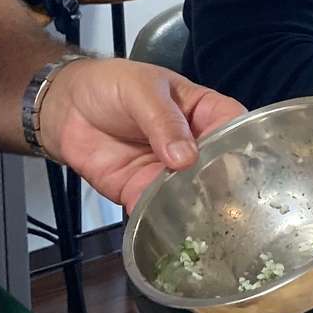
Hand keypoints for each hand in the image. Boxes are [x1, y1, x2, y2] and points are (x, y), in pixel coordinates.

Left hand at [42, 57, 244, 209]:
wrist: (65, 107)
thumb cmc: (111, 85)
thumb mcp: (141, 90)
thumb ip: (163, 120)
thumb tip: (185, 158)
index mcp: (203, 112)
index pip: (233, 127)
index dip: (244, 144)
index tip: (246, 165)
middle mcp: (193, 146)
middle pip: (218, 168)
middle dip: (223, 185)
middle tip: (227, 203)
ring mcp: (169, 173)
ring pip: (192, 195)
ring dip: (195, 208)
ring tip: (204, 223)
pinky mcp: (141, 192)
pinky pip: (157, 209)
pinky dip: (161, 220)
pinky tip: (168, 228)